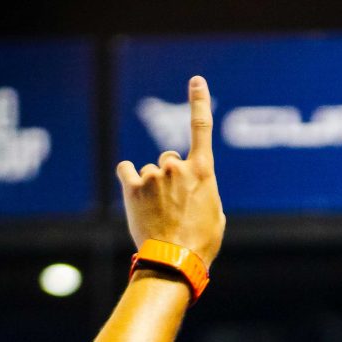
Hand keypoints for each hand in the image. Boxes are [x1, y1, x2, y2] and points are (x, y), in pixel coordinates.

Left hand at [118, 75, 225, 266]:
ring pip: (150, 171)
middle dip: (171, 176)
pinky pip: (126, 170)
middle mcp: (177, 167)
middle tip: (173, 203)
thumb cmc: (201, 242)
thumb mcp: (215, 214)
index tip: (196, 80)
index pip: (201, 127)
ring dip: (152, 186)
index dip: (198, 101)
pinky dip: (129, 178)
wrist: (175, 260)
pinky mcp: (133, 186)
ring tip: (157, 212)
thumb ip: (204, 190)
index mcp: (203, 171)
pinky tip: (135, 195)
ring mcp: (153, 175)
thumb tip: (193, 187)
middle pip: (170, 158)